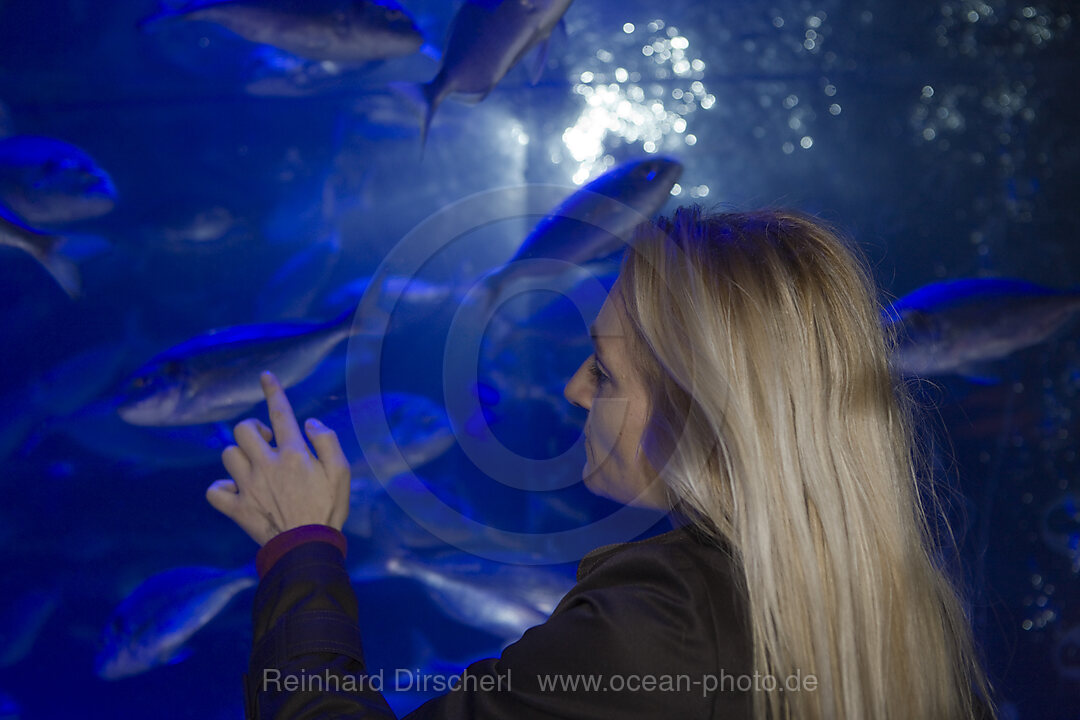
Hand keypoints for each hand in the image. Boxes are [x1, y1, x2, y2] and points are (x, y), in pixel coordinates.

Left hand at [205, 370, 350, 545]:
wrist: (307, 548)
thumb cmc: (328, 509)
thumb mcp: (341, 472)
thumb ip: (327, 441)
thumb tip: (309, 423)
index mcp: (293, 454)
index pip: (280, 413)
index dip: (273, 391)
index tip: (265, 376)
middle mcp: (266, 465)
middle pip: (243, 430)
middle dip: (253, 429)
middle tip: (267, 443)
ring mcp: (247, 487)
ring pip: (228, 455)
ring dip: (239, 456)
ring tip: (254, 467)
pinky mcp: (236, 508)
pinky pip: (214, 491)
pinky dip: (221, 488)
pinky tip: (235, 490)